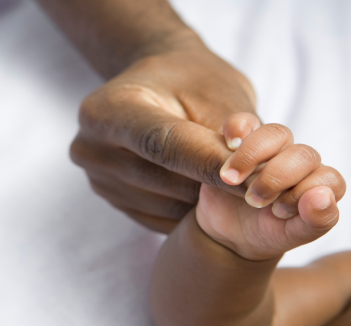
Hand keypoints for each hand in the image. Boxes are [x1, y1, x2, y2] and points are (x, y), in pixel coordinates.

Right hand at [70, 38, 257, 232]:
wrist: (155, 87)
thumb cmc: (190, 81)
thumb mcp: (218, 90)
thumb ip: (235, 128)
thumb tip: (253, 166)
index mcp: (109, 108)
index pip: (164, 144)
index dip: (210, 165)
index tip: (256, 179)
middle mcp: (91, 145)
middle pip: (164, 179)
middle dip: (213, 186)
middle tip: (259, 185)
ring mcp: (96, 176)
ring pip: (166, 205)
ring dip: (204, 200)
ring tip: (231, 181)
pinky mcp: (110, 198)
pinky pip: (160, 218)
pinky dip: (189, 209)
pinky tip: (204, 189)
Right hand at [196, 118, 345, 259]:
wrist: (228, 233)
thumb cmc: (265, 232)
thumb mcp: (290, 236)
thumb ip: (316, 221)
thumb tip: (323, 197)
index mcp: (317, 185)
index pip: (329, 178)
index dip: (305, 193)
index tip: (278, 212)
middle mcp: (298, 163)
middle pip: (303, 155)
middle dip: (277, 178)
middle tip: (253, 200)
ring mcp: (270, 150)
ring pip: (277, 134)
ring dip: (253, 156)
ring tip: (231, 180)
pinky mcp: (241, 141)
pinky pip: (243, 121)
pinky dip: (237, 127)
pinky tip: (230, 144)